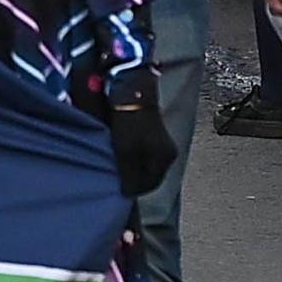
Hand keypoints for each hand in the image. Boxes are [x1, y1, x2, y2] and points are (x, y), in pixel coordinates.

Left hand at [104, 79, 178, 198]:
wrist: (133, 87)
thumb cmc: (130, 121)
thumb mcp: (126, 151)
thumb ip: (129, 175)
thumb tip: (129, 194)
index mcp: (164, 159)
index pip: (150, 185)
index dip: (133, 190)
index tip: (117, 190)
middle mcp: (167, 151)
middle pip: (149, 174)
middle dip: (133, 178)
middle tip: (114, 178)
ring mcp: (162, 140)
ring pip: (145, 161)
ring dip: (131, 165)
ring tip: (114, 164)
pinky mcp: (153, 129)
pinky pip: (142, 150)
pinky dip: (132, 153)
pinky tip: (119, 150)